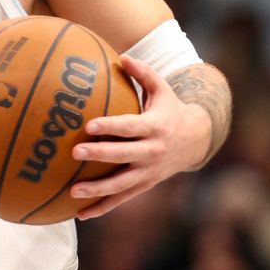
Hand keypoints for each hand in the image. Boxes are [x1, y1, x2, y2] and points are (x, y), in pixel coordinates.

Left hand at [67, 55, 210, 219]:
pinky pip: (122, 198)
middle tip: (75, 153)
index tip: (89, 126)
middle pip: (123, 156)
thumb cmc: (170, 109)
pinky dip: (102, 207)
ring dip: (97, 189)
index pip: (130, 127)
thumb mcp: (162, 88)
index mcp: (155, 127)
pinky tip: (80, 213)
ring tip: (72, 191)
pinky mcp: (145, 185)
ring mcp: (149, 172)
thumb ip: (143, 73)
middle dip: (100, 155)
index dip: (110, 127)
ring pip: (121, 184)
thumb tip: (122, 56)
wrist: (196, 140)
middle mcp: (152, 152)